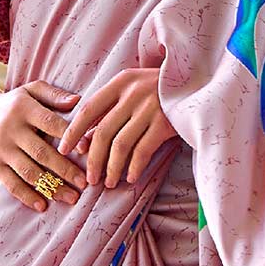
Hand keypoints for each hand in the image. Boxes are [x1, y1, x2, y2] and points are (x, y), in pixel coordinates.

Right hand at [0, 78, 87, 213]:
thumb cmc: (16, 104)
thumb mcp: (31, 91)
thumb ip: (54, 95)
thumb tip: (78, 101)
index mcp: (23, 108)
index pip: (50, 123)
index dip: (69, 137)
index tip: (88, 151)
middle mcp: (10, 128)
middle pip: (41, 152)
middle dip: (65, 170)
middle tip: (84, 183)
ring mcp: (0, 148)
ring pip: (29, 172)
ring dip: (51, 187)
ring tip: (71, 198)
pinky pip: (11, 184)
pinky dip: (27, 196)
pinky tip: (43, 206)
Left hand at [55, 66, 178, 187]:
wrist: (200, 83)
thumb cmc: (163, 90)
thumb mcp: (135, 88)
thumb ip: (111, 107)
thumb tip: (85, 139)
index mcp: (121, 82)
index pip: (88, 109)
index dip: (73, 131)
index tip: (64, 150)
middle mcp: (133, 93)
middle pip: (102, 132)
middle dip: (93, 160)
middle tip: (90, 179)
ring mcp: (150, 108)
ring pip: (121, 145)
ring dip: (112, 168)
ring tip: (108, 183)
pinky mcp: (166, 123)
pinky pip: (143, 151)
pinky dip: (134, 167)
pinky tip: (130, 178)